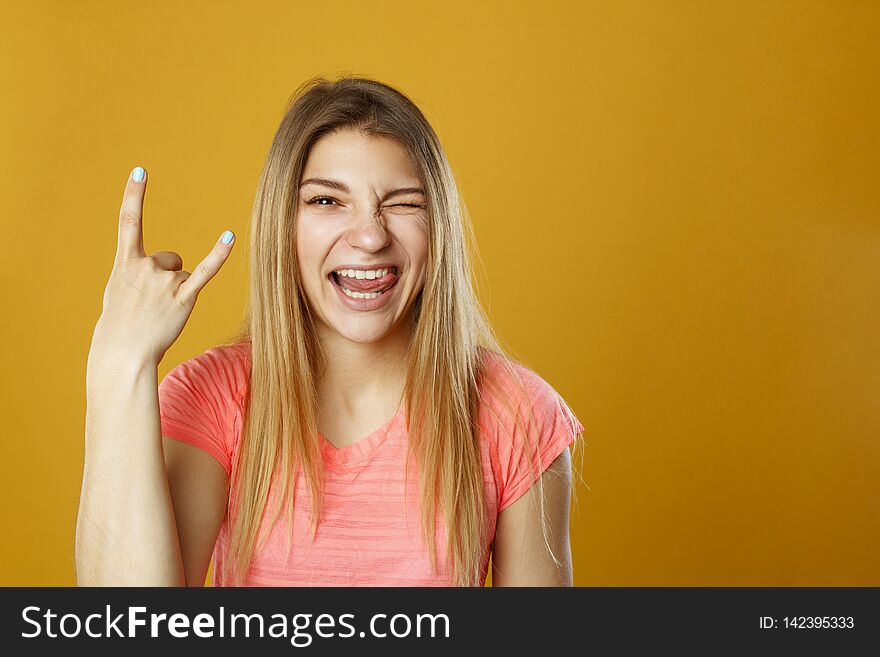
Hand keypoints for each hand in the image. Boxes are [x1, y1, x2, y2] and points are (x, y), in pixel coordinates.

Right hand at [89, 166, 234, 366]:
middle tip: (150, 304)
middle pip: (169, 258)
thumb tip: (163, 270)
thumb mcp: (119, 293)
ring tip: (161, 312)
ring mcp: (165, 282)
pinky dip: (218, 255)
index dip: (134, 195)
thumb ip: (137, 274)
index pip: (129, 222)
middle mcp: (145, 267)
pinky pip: (204, 272)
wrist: (123, 353)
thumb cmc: (121, 326)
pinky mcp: (184, 297)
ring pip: (182, 273)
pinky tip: (229, 237)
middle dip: (164, 278)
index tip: (140, 171)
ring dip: (176, 291)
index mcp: (125, 264)